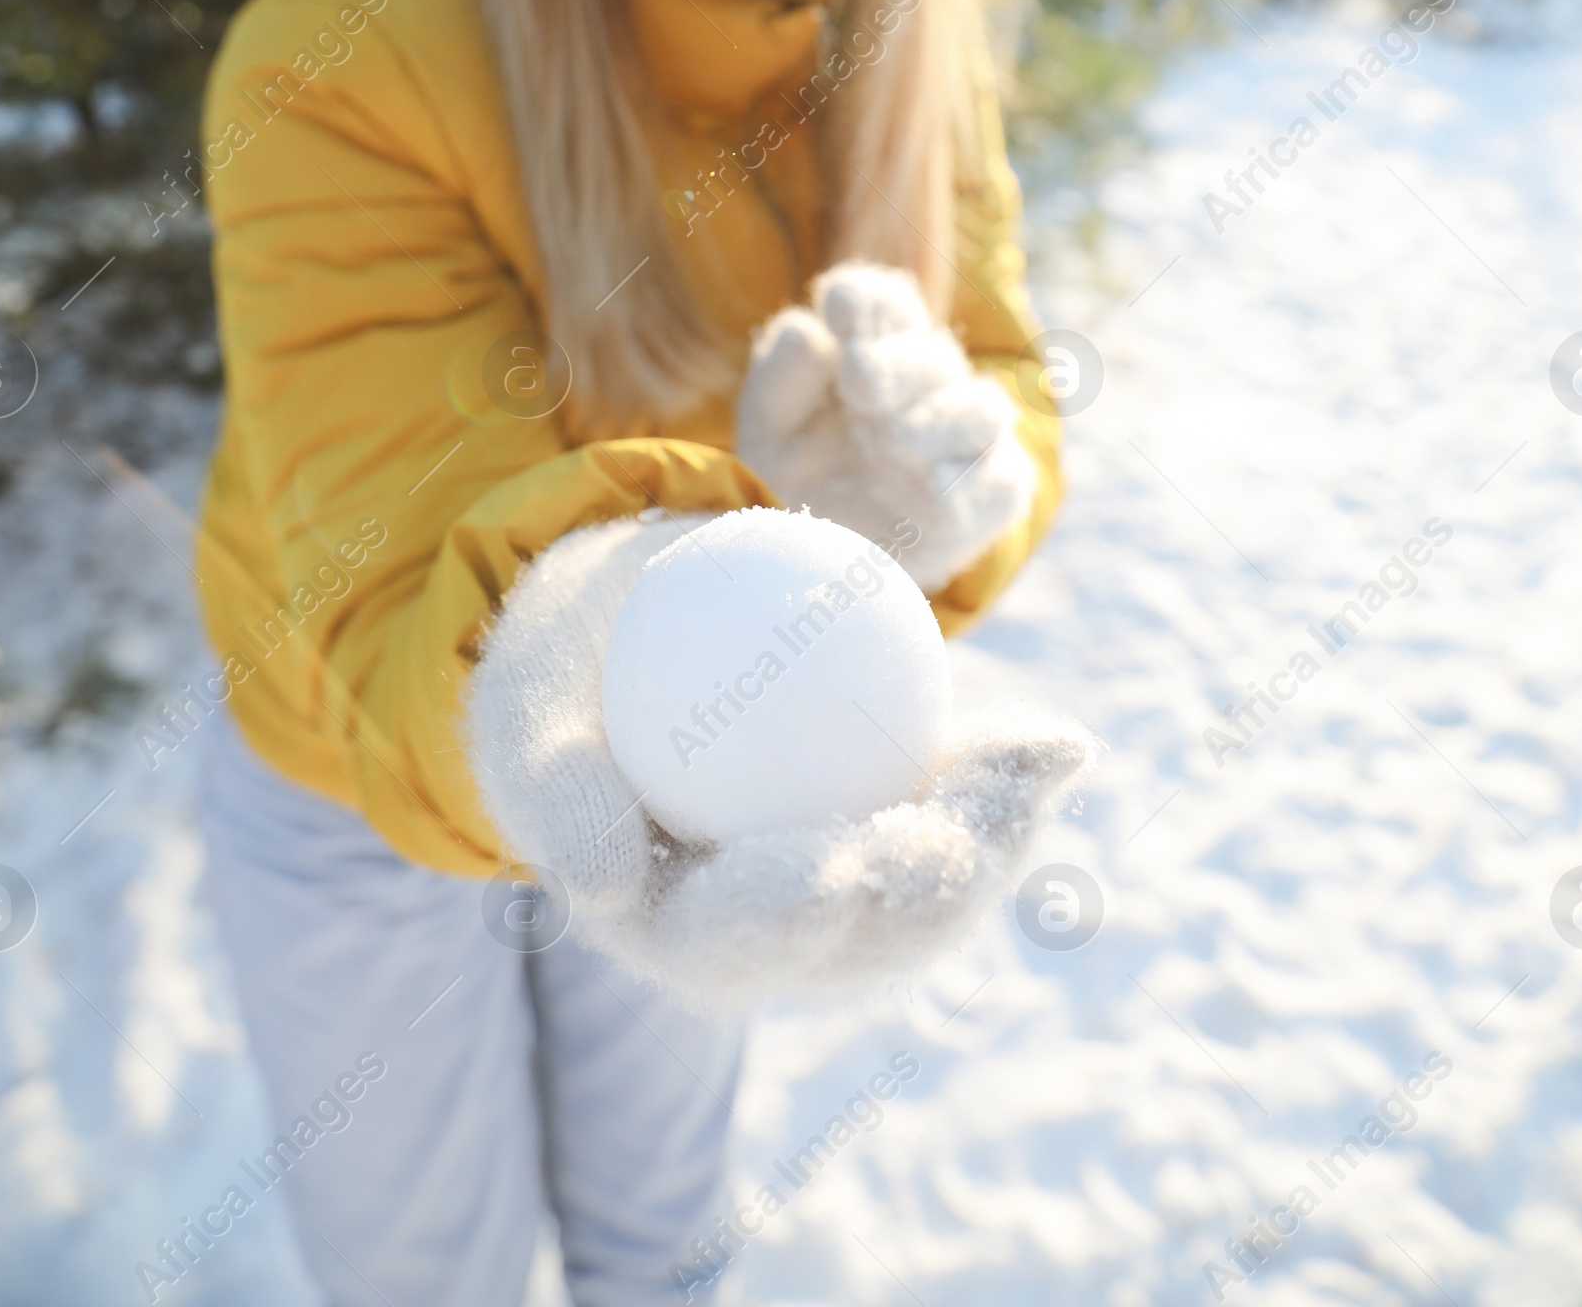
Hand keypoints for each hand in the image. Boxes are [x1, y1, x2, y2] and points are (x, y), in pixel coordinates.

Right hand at [467, 513, 1094, 1016]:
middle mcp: (769, 944)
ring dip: (991, 841)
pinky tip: (1055, 744)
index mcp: (669, 937)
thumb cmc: (564, 672)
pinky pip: (959, 827)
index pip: (733, 948)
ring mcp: (844, 900)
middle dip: (929, 899)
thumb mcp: (526, 709)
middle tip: (968, 824)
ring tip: (1036, 768)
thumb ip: (554, 787)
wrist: (625, 634)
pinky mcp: (895, 839)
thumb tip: (600, 878)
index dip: (794, 920)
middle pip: (861, 945)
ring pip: (931, 897)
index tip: (847, 865)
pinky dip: (1005, 791)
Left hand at [735, 261, 1038, 592]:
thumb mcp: (767, 431)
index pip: (885, 304)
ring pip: (982, 409)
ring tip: (895, 438)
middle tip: (857, 373)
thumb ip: (778, 380)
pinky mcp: (990, 497)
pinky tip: (935, 490)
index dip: (867, 299)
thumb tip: (811, 333)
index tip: (837, 306)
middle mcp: (928, 388)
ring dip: (942, 418)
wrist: (818, 570)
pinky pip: (1002, 483)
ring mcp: (966, 442)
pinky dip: (973, 485)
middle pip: (931, 353)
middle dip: (896, 361)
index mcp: (874, 352)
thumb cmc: (794, 481)